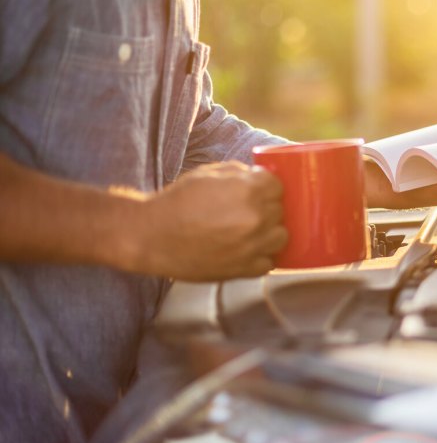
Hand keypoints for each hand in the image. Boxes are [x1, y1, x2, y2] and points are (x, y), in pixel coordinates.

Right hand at [129, 162, 286, 280]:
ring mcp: (252, 246)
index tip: (258, 191)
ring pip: (281, 237)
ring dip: (269, 233)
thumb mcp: (207, 174)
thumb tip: (259, 176)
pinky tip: (247, 250)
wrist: (151, 237)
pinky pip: (269, 263)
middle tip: (247, 211)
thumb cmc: (177, 202)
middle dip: (267, 208)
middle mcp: (255, 218)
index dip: (267, 187)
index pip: (277, 186)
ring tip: (250, 231)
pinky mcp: (244, 270)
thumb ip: (238, 173)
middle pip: (280, 210)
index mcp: (248, 191)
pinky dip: (261, 257)